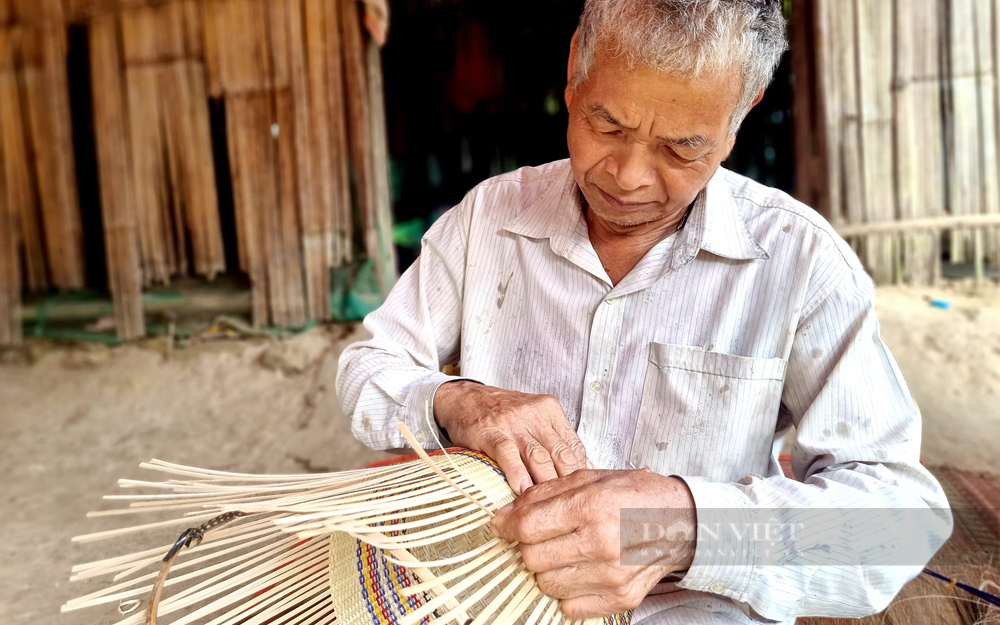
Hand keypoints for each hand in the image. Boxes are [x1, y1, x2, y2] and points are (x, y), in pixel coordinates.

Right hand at [433, 381, 588, 494]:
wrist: (464, 398)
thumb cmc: (502, 414)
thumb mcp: (534, 418)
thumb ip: (554, 440)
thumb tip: (580, 470)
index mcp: (550, 411)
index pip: (574, 447)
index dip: (580, 474)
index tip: (581, 494)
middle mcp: (535, 415)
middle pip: (560, 454)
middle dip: (566, 484)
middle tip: (568, 508)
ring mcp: (513, 422)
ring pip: (538, 457)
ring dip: (544, 483)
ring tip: (547, 507)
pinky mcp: (490, 431)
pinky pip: (508, 453)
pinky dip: (516, 472)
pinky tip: (521, 489)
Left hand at [490, 468, 695, 618]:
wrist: (680, 522)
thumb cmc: (634, 496)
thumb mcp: (590, 479)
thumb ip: (544, 494)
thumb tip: (505, 515)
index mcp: (592, 506)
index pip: (528, 526)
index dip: (507, 525)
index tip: (504, 525)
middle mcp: (602, 543)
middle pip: (532, 558)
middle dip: (528, 546)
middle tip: (543, 536)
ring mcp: (612, 575)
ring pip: (546, 584)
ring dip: (547, 569)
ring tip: (564, 552)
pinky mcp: (620, 598)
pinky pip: (569, 606)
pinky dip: (567, 591)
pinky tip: (580, 571)